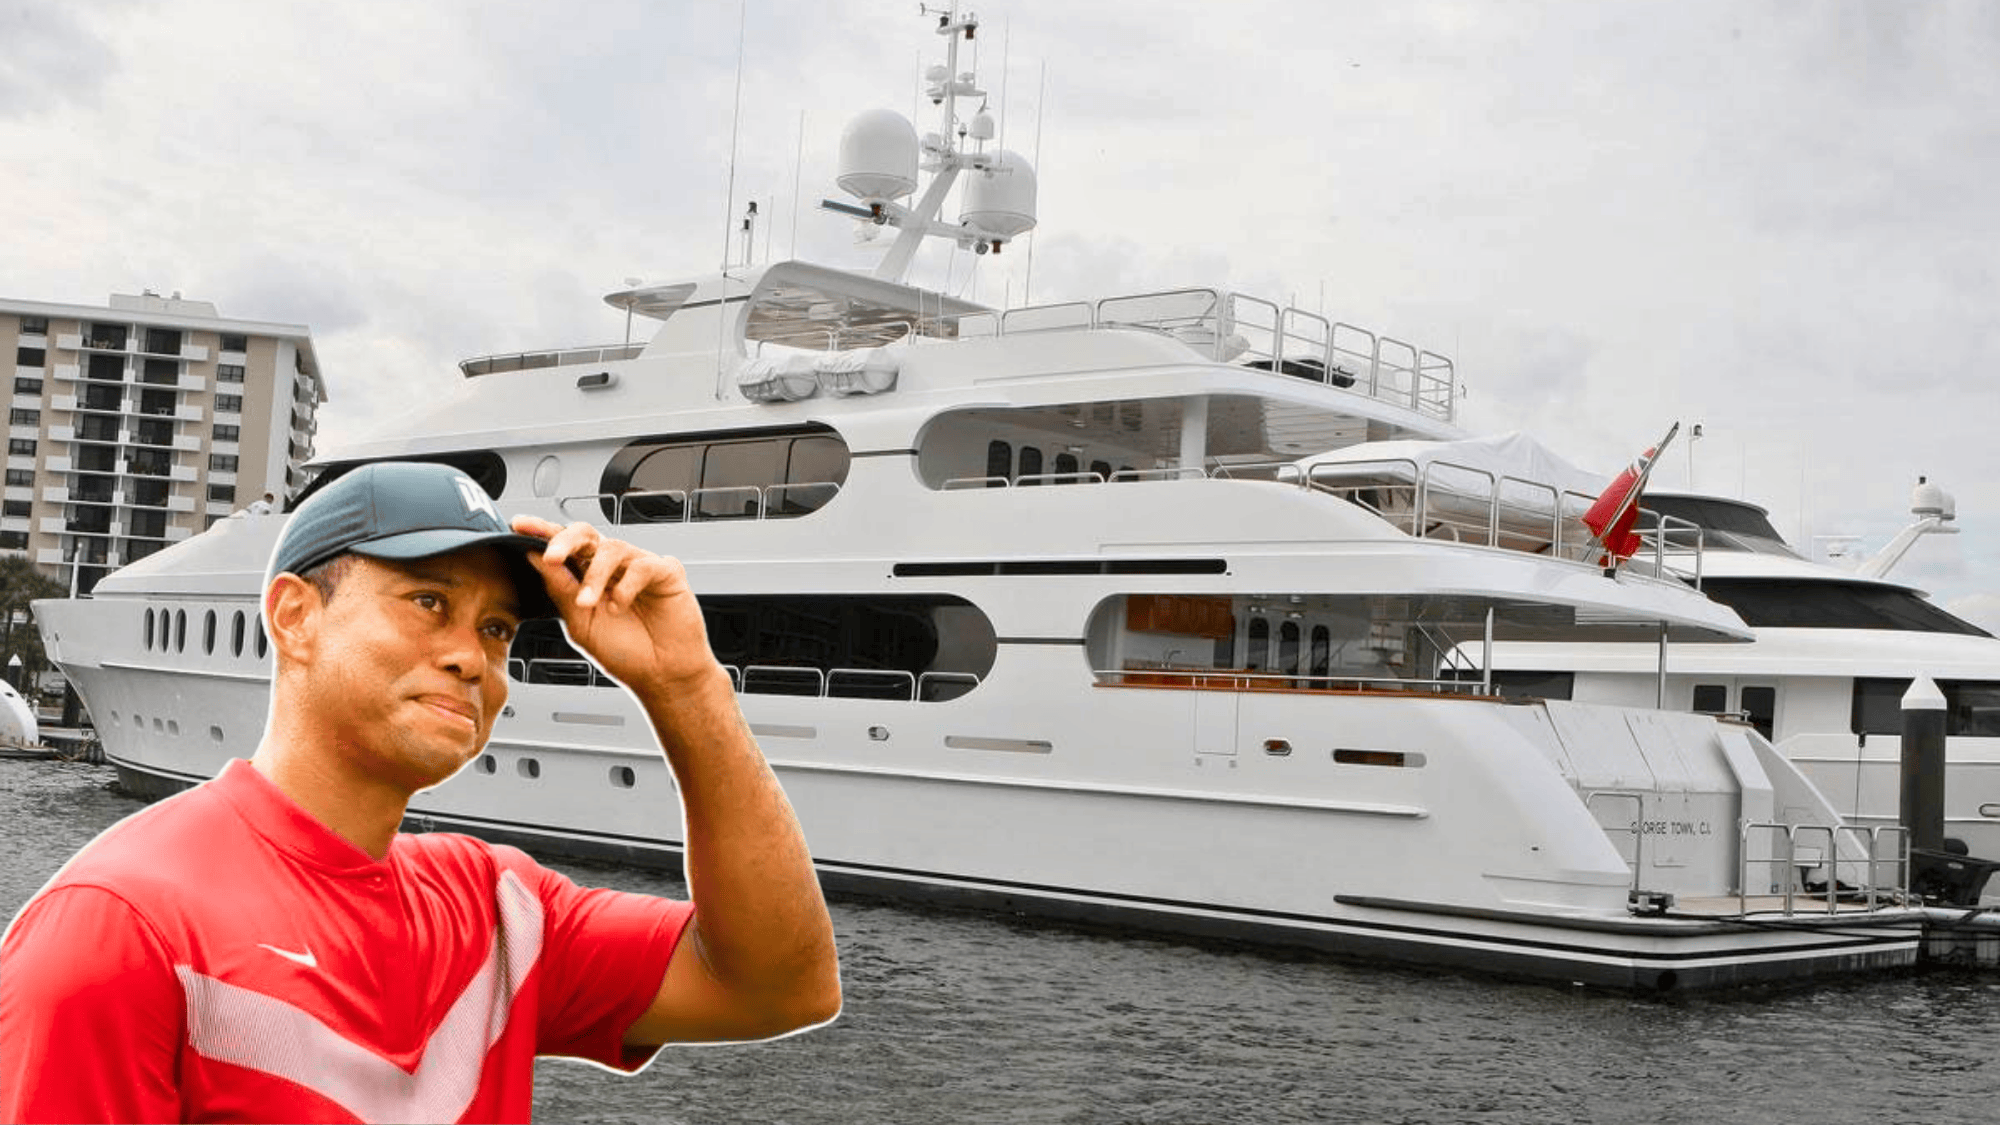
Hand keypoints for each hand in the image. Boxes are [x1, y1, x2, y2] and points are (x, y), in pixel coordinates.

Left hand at [510, 515, 718, 694]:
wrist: (661, 676)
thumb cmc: (625, 653)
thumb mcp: (579, 623)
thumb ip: (560, 588)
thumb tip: (534, 558)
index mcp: (587, 576)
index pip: (562, 547)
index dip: (541, 532)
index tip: (519, 527)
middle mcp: (612, 566)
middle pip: (586, 534)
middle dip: (564, 541)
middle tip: (552, 557)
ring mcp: (638, 566)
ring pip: (611, 548)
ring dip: (595, 576)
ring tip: (587, 604)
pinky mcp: (666, 571)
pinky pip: (642, 564)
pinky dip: (626, 586)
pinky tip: (620, 606)